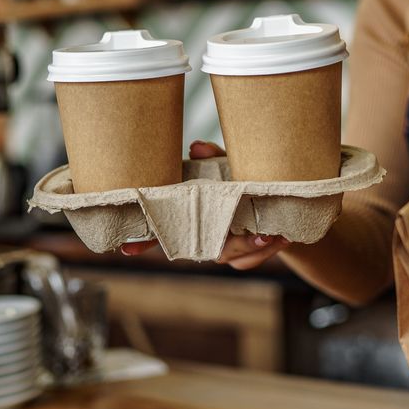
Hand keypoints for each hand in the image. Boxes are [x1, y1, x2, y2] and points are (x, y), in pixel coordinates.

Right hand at [118, 140, 291, 268]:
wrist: (275, 204)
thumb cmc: (241, 181)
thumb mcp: (230, 165)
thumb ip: (215, 157)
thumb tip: (196, 147)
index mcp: (193, 212)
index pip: (162, 229)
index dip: (144, 240)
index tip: (125, 249)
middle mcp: (203, 235)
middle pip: (208, 249)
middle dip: (238, 244)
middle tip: (262, 235)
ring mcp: (222, 250)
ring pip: (234, 258)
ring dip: (257, 248)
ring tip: (278, 234)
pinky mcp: (243, 258)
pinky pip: (250, 261)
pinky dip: (268, 250)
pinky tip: (283, 236)